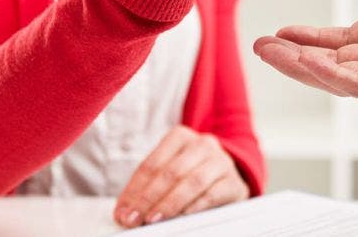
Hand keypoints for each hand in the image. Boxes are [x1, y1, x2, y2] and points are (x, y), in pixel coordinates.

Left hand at [113, 126, 248, 227]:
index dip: (135, 189)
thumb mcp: (170, 172)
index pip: (152, 164)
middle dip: (148, 199)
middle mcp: (202, 144)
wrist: (229, 178)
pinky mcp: (233, 182)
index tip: (124, 212)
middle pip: (170, 172)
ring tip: (153, 219)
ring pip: (192, 182)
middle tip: (134, 219)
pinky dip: (193, 207)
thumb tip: (124, 213)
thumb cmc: (193, 174)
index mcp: (180, 137)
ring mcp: (220, 162)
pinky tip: (181, 217)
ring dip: (169, 204)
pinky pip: (212, 195)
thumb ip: (147, 188)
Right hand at [254, 0, 357, 96]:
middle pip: (336, 62)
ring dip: (302, 65)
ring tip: (268, 52)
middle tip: (263, 46)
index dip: (311, 37)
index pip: (345, 40)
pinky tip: (300, 57)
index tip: (282, 30)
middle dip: (296, 55)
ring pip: (340, 76)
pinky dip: (327, 72)